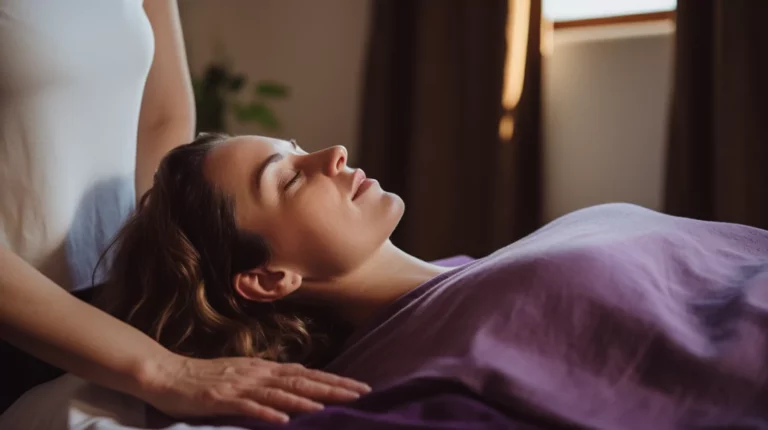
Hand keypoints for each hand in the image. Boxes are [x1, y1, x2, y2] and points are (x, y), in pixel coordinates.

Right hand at [138, 353, 371, 423]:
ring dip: (306, 399)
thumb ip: (269, 379)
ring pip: (279, 392)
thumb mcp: (243, 374)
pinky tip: (284, 421)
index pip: (306, 373)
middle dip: (333, 387)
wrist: (167, 374)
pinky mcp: (221, 399)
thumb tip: (297, 382)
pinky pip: (248, 407)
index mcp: (263, 368)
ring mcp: (240, 385)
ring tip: (329, 406)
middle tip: (362, 393)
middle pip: (301, 379)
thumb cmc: (205, 376)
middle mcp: (257, 373)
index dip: (334, 380)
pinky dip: (267, 413)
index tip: (360, 386)